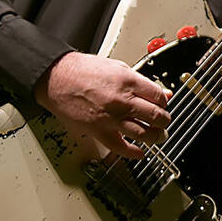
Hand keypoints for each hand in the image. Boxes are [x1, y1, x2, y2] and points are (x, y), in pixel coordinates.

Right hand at [34, 52, 170, 158]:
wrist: (56, 78)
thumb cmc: (83, 70)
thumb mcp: (117, 67)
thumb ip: (141, 81)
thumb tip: (162, 92)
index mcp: (128, 82)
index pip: (159, 96)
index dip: (164, 102)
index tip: (163, 105)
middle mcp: (122, 101)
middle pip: (156, 116)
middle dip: (164, 120)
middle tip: (164, 122)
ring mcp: (111, 118)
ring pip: (143, 134)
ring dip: (155, 137)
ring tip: (157, 136)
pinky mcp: (99, 131)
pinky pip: (121, 148)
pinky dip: (134, 153)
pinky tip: (141, 152)